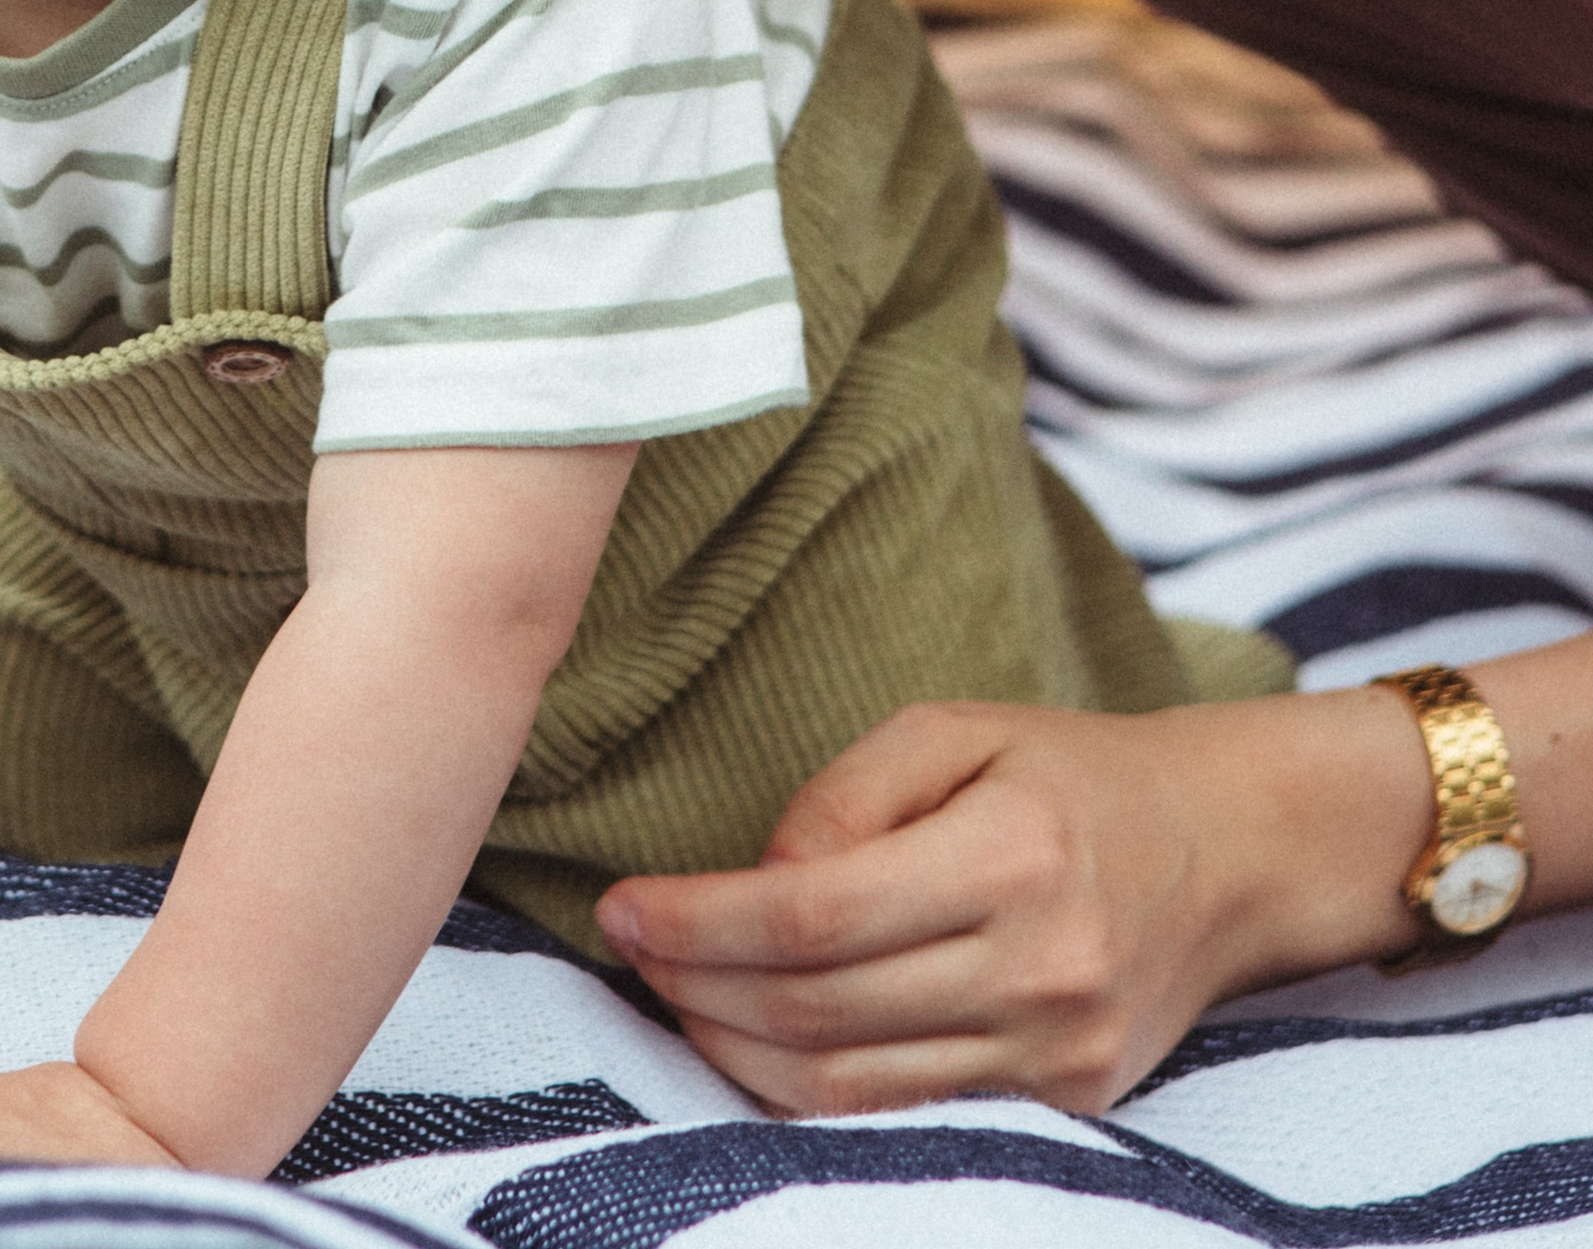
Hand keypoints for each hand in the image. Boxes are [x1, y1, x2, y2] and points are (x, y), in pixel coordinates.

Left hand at [596, 692, 1431, 1117]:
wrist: (1224, 852)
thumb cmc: (1066, 773)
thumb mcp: (954, 730)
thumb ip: (844, 797)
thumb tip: (759, 880)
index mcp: (1014, 853)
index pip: (815, 912)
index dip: (699, 920)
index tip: (621, 906)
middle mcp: (1042, 968)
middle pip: (819, 1009)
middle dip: (696, 986)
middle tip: (629, 949)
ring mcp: (1059, 1054)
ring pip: (850, 1088)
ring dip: (735, 1052)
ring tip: (674, 995)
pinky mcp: (1069, 1105)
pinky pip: (903, 1117)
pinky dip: (810, 1094)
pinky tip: (753, 1043)